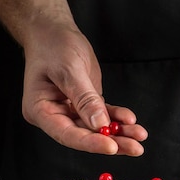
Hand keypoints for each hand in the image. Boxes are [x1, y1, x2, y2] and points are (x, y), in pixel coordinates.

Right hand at [22, 21, 147, 154]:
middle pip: (84, 135)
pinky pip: (103, 115)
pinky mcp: (84, 103)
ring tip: (140, 136)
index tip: (111, 147)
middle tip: (135, 147)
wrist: (53, 31)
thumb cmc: (53, 46)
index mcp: (40, 110)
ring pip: (96, 128)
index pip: (66, 134)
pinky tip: (131, 120)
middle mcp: (54, 115)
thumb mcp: (69, 70)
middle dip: (111, 141)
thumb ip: (85, 98)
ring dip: (119, 133)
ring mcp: (70, 110)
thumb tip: (100, 125)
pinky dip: (117, 118)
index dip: (90, 143)